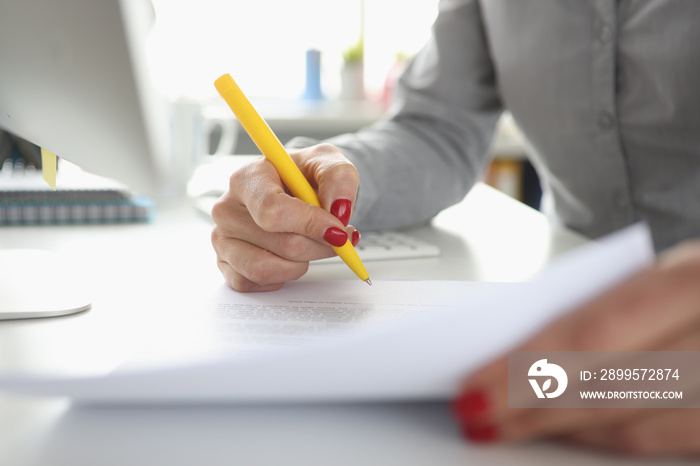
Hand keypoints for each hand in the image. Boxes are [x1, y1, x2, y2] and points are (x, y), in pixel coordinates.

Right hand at [211, 143, 359, 291]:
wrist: (290, 188)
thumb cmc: (302, 175)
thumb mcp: (327, 161)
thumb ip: (338, 177)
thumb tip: (339, 211)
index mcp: (248, 179)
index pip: (273, 209)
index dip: (311, 224)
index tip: (337, 229)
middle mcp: (227, 209)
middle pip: (282, 244)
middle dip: (319, 246)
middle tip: (336, 238)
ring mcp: (223, 239)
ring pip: (266, 269)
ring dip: (300, 264)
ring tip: (310, 247)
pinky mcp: (224, 263)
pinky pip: (253, 284)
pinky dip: (280, 277)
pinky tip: (288, 259)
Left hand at [452, 241, 699, 455]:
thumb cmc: (683, 288)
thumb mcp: (645, 274)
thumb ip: (592, 307)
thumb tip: (508, 349)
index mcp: (690, 280)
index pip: (592, 331)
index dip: (526, 367)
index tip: (474, 388)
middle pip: (609, 384)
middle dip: (529, 405)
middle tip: (478, 414)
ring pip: (629, 420)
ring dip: (557, 426)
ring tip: (504, 425)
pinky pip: (658, 440)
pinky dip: (600, 437)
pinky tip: (561, 431)